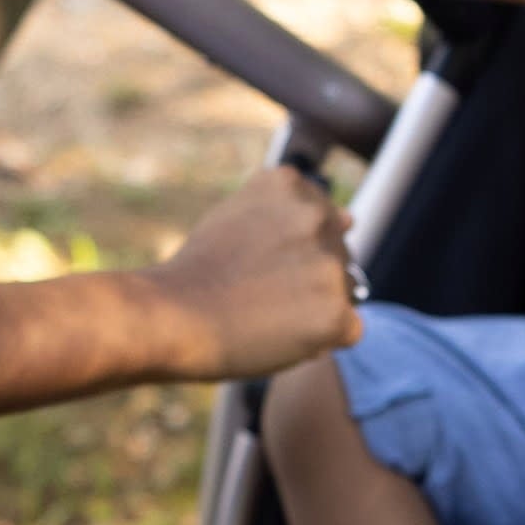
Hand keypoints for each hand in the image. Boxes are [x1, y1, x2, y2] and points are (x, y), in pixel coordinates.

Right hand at [153, 166, 361, 379]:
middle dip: (308, 277)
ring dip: (315, 307)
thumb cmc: (199, 272)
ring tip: (265, 313)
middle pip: (337, 256)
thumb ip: (290, 212)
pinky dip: (321, 340)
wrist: (172, 317)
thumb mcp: (238, 216)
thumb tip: (352, 218)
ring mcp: (329, 263)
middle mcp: (316, 215)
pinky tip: (280, 335)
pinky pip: (347, 330)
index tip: (256, 263)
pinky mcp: (335, 311)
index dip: (291, 251)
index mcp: (290, 184)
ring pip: (344, 293)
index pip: (321, 222)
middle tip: (258, 292)